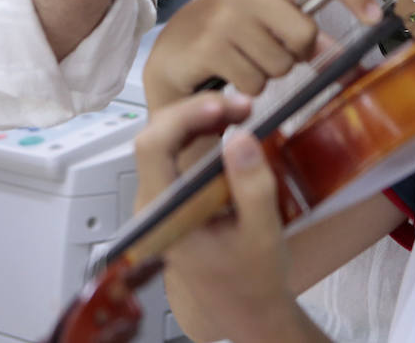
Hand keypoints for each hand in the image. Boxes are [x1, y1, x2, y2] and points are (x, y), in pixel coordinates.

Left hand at [133, 94, 304, 342]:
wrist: (245, 309)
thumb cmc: (252, 280)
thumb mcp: (263, 233)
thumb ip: (252, 187)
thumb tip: (240, 137)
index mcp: (164, 217)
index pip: (153, 148)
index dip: (184, 117)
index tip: (222, 106)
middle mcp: (152, 205)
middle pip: (156, 136)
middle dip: (197, 111)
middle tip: (241, 106)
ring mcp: (160, 200)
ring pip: (165, 140)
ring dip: (200, 119)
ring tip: (240, 113)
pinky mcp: (172, 196)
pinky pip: (177, 153)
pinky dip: (202, 133)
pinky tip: (228, 128)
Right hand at [143, 0, 380, 108]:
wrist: (174, 48)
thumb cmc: (229, 29)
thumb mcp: (266, 18)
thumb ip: (302, 30)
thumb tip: (340, 55)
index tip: (373, 16)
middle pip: (305, 34)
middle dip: (295, 53)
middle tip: (273, 49)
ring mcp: (226, 16)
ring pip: (281, 64)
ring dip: (269, 72)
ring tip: (246, 58)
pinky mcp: (210, 46)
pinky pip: (256, 82)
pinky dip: (250, 87)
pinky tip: (231, 71)